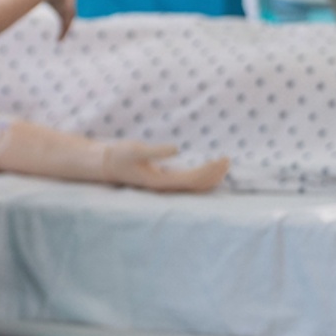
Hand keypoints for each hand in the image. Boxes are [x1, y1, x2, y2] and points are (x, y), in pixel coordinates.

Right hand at [101, 140, 228, 192]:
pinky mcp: (165, 180)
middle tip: (227, 160)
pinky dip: (202, 176)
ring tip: (224, 164)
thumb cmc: (120, 155)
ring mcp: (166, 185)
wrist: (107, 164)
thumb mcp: (136, 149)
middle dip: (214, 174)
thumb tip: (178, 149)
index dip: (209, 171)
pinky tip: (209, 169)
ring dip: (211, 176)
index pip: (193, 179)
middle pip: (198, 186)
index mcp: (162, 182)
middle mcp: (167, 187)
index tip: (221, 159)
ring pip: (195, 186)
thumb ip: (156, 151)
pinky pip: (190, 182)